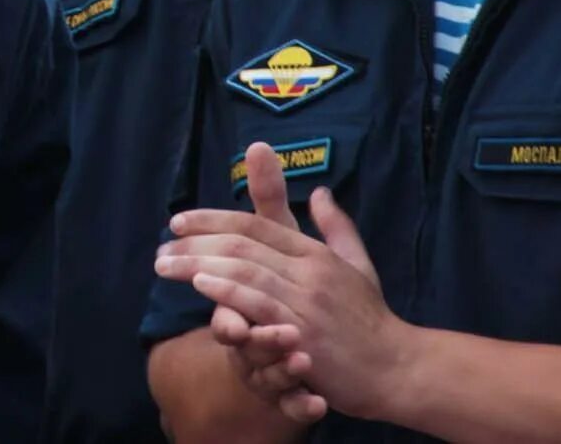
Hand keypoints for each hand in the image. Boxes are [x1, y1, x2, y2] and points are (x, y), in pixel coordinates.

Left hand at [156, 141, 408, 421]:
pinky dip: (228, 290)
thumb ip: (336, 227)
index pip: (256, 222)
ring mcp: (307, 300)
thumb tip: (320, 191)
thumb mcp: (358, 265)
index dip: (213, 218)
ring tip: (166, 265)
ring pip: (245, 269)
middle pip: (242, 242)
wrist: (398, 368)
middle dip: (195, 242)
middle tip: (162, 248)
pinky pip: (259, 303)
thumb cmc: (372, 320)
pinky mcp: (304, 331)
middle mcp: (310, 269)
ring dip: (199, 264)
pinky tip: (201, 284)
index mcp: (316, 252)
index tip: (178, 222)